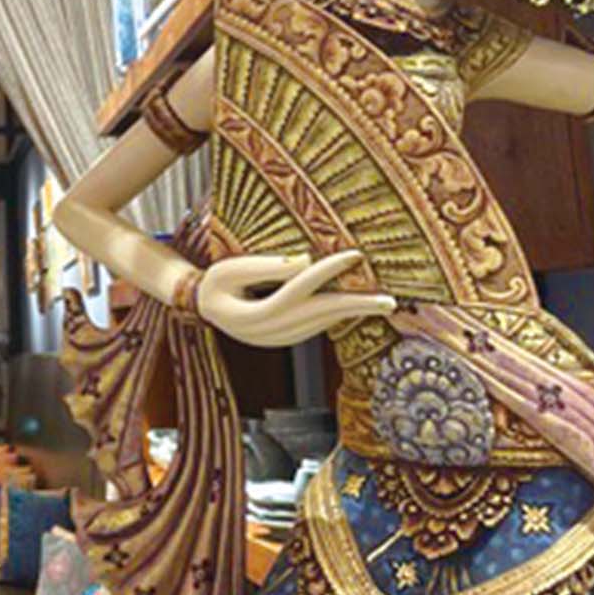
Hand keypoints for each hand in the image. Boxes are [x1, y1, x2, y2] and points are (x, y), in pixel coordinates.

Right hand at [195, 250, 395, 347]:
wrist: (203, 308)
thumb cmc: (216, 283)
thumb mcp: (232, 270)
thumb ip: (267, 267)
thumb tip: (305, 260)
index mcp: (255, 315)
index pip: (297, 290)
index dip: (326, 271)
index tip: (353, 255)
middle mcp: (271, 332)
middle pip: (320, 315)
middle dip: (357, 305)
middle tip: (389, 301)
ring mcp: (281, 339)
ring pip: (323, 323)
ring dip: (354, 312)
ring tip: (384, 302)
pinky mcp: (288, 338)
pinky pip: (319, 325)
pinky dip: (340, 314)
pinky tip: (359, 305)